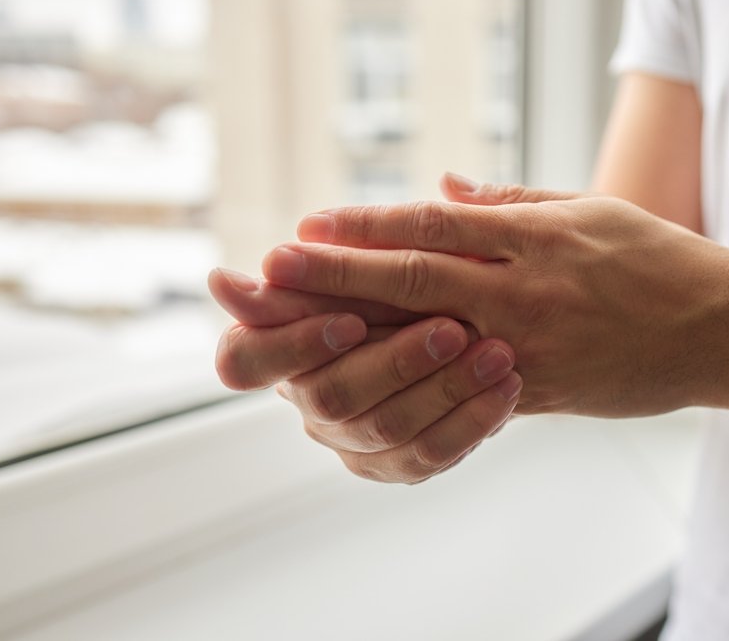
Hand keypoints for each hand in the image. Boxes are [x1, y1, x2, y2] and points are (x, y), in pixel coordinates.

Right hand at [208, 267, 521, 483]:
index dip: (294, 346)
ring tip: (498, 353)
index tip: (350, 319)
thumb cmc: (394, 281)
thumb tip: (220, 281)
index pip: (245, 361)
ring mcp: (350, 440)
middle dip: (396, 362)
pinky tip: (508, 388)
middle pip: (333, 396)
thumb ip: (306, 272)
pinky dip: (473, 421)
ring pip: (390, 429)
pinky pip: (431, 455)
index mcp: (274, 350)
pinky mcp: (395, 464)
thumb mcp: (359, 264)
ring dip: (448, 388)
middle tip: (453, 330)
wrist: (459, 319)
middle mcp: (305, 401)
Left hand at [262, 174, 728, 417]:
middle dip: (338, 274)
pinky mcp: (543, 391)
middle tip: (271, 271)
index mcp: (536, 237)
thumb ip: (511, 203)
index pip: (433, 228)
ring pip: (432, 337)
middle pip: (415, 279)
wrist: (724, 330)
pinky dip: (414, 380)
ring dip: (361, 332)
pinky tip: (370, 378)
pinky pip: (469, 387)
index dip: (366, 226)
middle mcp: (527, 290)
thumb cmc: (658, 262)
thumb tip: (444, 191)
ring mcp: (533, 345)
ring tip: (303, 329)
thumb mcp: (590, 211)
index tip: (309, 225)